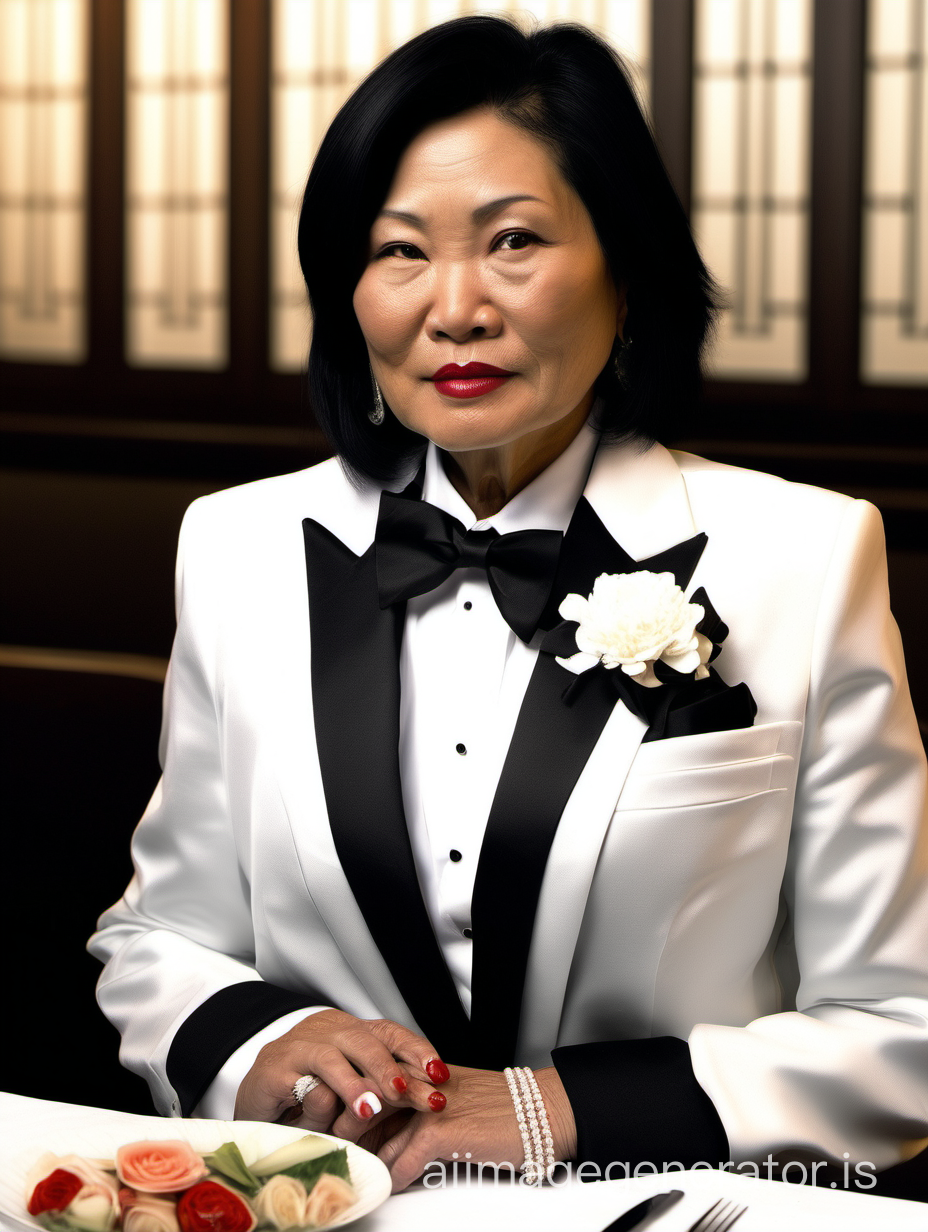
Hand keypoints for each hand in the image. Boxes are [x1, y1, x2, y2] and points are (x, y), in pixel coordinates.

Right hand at [233, 1010, 449, 1134]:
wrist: (256, 1100)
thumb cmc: (310, 1094)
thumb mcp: (351, 1089)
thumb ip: (379, 1087)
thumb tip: (425, 1097)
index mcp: (350, 1030)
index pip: (389, 1032)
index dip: (415, 1050)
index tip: (439, 1074)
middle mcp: (328, 1030)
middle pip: (367, 1042)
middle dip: (392, 1072)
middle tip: (410, 1096)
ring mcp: (300, 1045)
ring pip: (335, 1057)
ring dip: (354, 1085)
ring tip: (370, 1109)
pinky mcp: (276, 1068)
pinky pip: (301, 1082)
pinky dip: (315, 1103)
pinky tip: (324, 1119)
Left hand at [356, 1064, 576, 1192]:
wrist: (542, 1111)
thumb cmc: (503, 1107)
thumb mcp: (454, 1096)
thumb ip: (420, 1105)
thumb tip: (392, 1132)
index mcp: (421, 1071)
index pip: (370, 1085)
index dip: (349, 1109)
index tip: (335, 1129)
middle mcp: (420, 1084)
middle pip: (364, 1109)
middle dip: (347, 1135)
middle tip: (337, 1156)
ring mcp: (428, 1107)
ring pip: (381, 1141)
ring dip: (369, 1163)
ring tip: (360, 1177)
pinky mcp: (441, 1132)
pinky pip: (403, 1164)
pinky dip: (395, 1178)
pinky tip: (393, 1185)